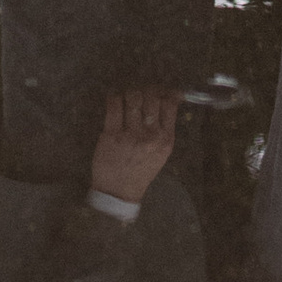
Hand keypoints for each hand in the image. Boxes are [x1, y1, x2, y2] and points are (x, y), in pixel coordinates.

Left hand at [87, 87, 178, 202]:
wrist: (119, 191)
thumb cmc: (141, 170)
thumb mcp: (161, 154)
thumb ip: (164, 129)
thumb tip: (165, 100)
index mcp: (166, 140)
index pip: (170, 104)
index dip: (165, 90)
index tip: (159, 90)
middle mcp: (150, 136)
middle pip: (152, 96)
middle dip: (146, 89)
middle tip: (141, 92)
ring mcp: (131, 135)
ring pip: (133, 97)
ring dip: (130, 92)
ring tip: (127, 97)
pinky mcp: (111, 134)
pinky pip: (114, 104)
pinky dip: (114, 96)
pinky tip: (114, 98)